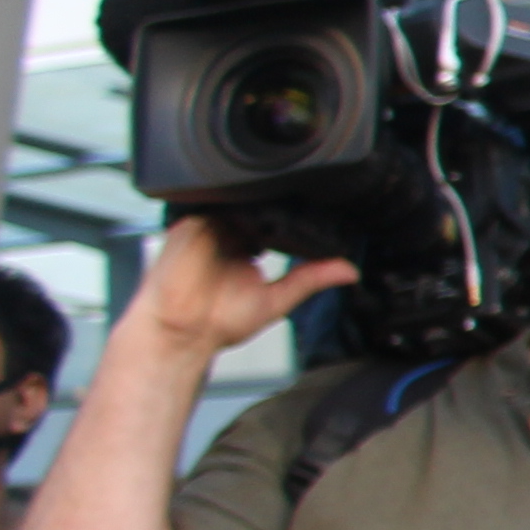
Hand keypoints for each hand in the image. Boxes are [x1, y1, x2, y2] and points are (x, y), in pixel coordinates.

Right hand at [127, 216, 351, 361]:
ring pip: (237, 200)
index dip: (294, 215)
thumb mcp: (277, 300)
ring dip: (258, 200)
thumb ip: (310, 280)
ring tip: (283, 199)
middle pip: (257, 207)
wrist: (180, 333)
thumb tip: (349, 271)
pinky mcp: (189, 226)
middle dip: (279, 203)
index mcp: (248, 247)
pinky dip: (231, 203)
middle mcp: (228, 234)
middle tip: (307, 196)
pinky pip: (210, 203)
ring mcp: (207, 228)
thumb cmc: (219, 323)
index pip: (274, 220)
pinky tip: (250, 209)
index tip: (321, 209)